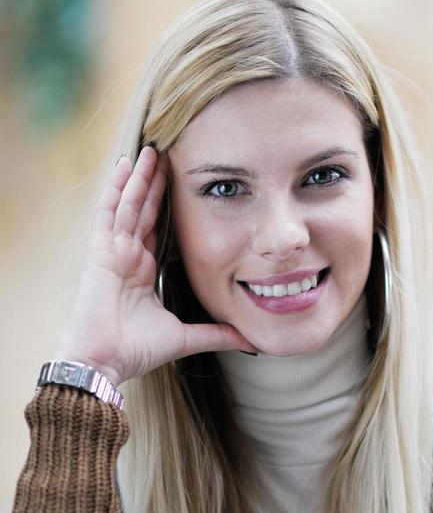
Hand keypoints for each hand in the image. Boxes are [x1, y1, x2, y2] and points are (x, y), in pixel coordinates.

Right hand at [55, 146, 255, 386]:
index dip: (169, 206)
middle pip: (145, 211)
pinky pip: (109, 212)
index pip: (159, 230)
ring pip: (129, 205)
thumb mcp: (185, 337)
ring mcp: (113, 252)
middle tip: (170, 154)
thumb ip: (215, 334)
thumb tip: (249, 339)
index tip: (184, 185)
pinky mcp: (101, 252)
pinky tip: (126, 164)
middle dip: (157, 183)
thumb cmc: (136, 352)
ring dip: (140, 178)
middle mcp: (128, 258)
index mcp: (144, 273)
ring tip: (152, 150)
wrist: (105, 362)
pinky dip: (117, 188)